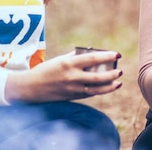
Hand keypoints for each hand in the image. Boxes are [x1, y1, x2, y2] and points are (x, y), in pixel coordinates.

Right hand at [5, 51, 122, 102]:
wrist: (31, 88)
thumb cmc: (47, 70)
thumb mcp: (60, 60)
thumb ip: (76, 57)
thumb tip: (92, 53)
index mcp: (69, 63)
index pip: (92, 59)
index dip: (107, 56)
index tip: (117, 54)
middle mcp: (72, 76)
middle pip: (97, 77)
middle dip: (112, 74)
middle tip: (120, 70)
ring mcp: (72, 89)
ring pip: (96, 89)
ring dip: (109, 86)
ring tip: (118, 82)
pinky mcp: (72, 97)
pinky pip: (90, 94)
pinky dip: (100, 91)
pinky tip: (108, 87)